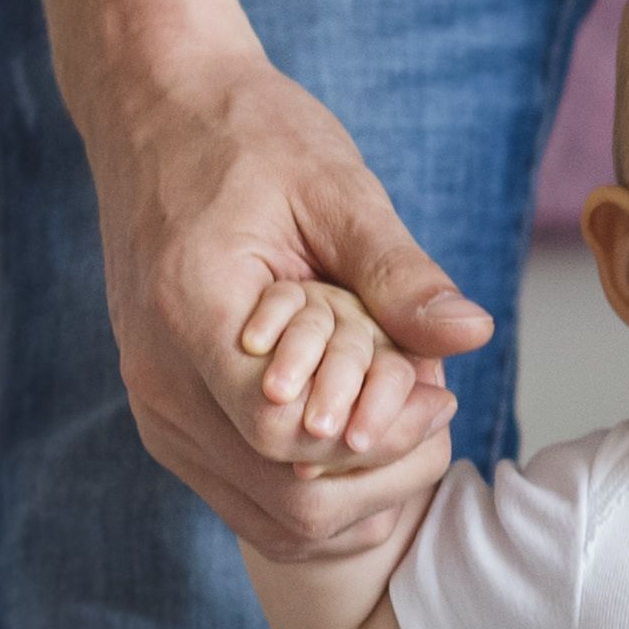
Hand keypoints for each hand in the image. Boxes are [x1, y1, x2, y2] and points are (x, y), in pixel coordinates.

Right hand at [88, 43, 490, 558]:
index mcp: (192, 317)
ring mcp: (155, 408)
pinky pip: (246, 496)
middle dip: (381, 477)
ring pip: (268, 517)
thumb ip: (397, 272)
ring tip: (409, 422)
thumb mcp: (336, 188)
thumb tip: (472, 334)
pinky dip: (317, 488)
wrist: (157, 112)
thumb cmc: (248, 136)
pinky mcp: (168, 416)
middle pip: (287, 501)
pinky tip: (368, 435)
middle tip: (437, 411)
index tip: (438, 392)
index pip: (290, 439)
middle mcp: (158, 382)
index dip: (382, 437)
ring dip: (354, 493)